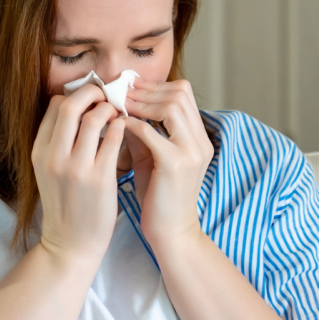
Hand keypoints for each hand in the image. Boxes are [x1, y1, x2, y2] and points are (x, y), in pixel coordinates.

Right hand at [31, 83, 125, 267]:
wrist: (71, 245)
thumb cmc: (66, 206)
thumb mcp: (49, 171)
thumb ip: (58, 143)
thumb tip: (76, 110)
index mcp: (39, 151)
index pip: (55, 106)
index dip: (76, 95)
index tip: (91, 97)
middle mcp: (54, 156)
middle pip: (71, 105)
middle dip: (92, 92)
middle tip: (108, 94)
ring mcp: (76, 167)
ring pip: (94, 117)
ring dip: (110, 108)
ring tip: (119, 112)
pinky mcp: (99, 178)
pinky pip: (114, 138)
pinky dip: (122, 126)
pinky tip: (126, 128)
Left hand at [122, 78, 213, 251]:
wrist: (170, 233)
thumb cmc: (159, 198)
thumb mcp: (151, 158)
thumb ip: (141, 132)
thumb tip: (120, 108)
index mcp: (199, 139)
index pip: (184, 94)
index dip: (155, 86)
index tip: (130, 87)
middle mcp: (200, 142)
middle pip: (180, 93)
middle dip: (146, 89)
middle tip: (120, 91)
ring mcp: (191, 152)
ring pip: (171, 105)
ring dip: (141, 102)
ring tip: (119, 105)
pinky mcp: (176, 165)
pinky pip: (152, 132)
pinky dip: (133, 124)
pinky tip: (118, 126)